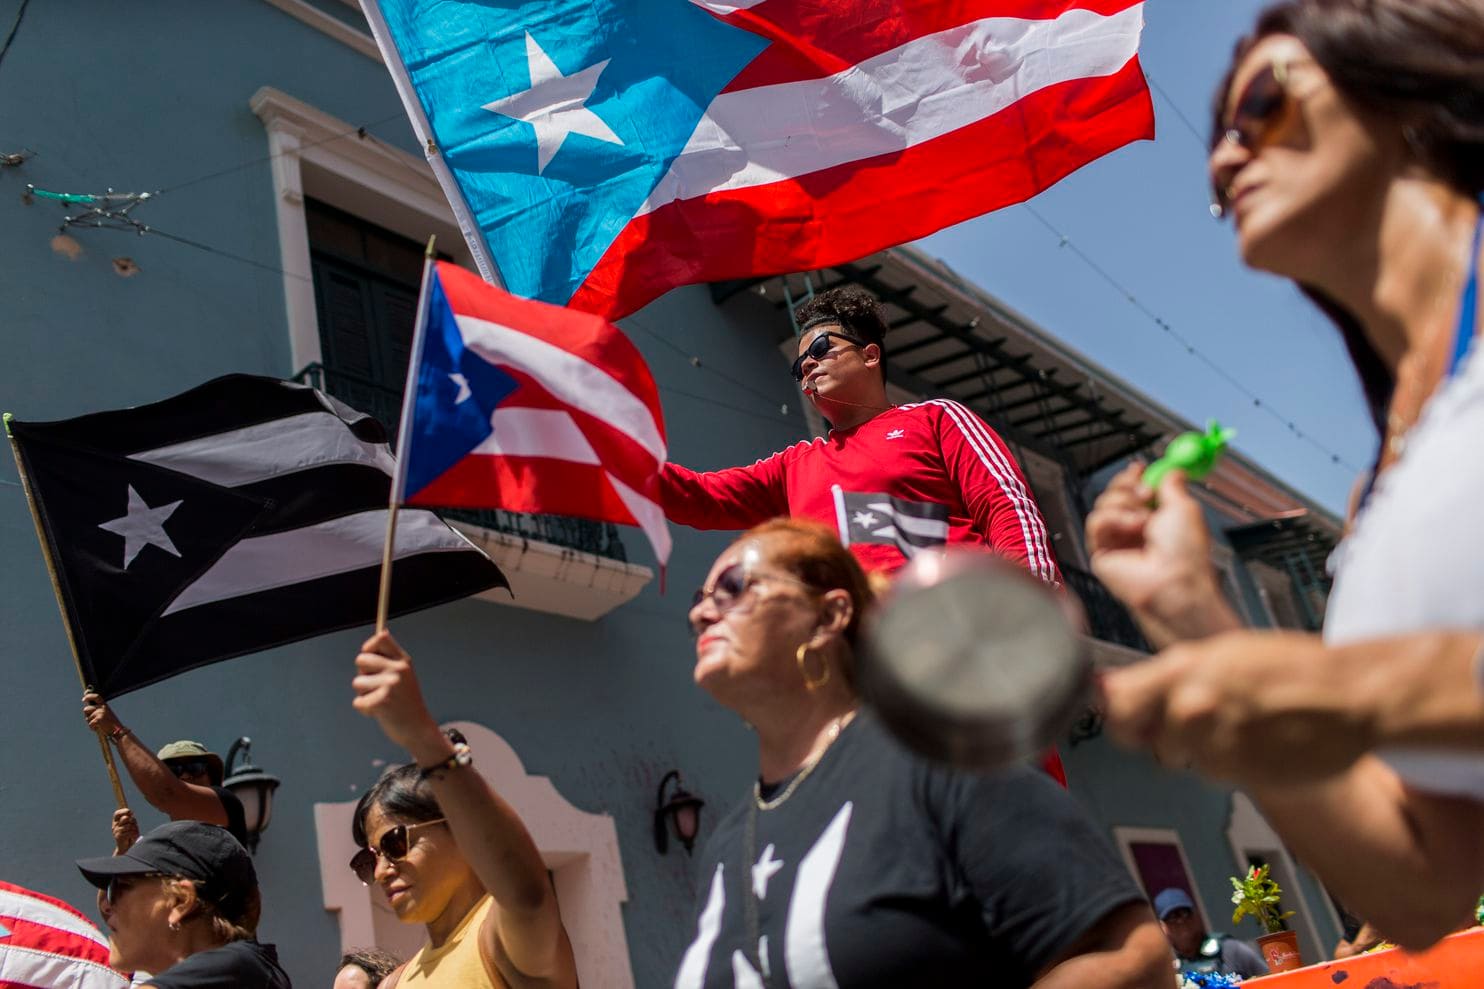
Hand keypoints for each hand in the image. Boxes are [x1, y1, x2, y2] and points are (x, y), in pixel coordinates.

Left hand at [82, 692, 121, 735]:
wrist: (118, 731)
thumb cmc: (110, 724)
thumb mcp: (105, 714)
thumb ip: (97, 710)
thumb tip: (86, 709)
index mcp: (105, 705)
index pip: (96, 697)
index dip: (89, 696)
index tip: (84, 699)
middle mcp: (103, 707)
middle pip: (86, 709)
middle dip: (86, 715)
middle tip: (93, 720)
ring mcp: (100, 713)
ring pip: (87, 718)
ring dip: (90, 723)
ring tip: (98, 725)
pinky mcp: (98, 719)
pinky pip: (90, 724)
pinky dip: (92, 728)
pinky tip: (99, 728)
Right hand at [112, 808, 138, 853]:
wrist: (127, 847)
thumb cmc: (130, 834)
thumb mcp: (131, 824)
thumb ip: (130, 818)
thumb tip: (130, 812)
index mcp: (116, 821)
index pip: (117, 813)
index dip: (123, 811)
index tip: (131, 812)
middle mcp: (115, 826)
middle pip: (125, 818)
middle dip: (132, 821)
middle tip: (134, 826)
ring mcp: (116, 831)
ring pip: (129, 825)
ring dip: (134, 829)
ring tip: (133, 833)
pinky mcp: (119, 837)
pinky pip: (130, 832)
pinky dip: (134, 834)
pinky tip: (133, 837)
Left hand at [352, 631, 443, 757]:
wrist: (418, 729)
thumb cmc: (407, 702)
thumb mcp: (405, 675)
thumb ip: (390, 658)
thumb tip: (381, 632)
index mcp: (403, 661)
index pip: (381, 639)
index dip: (369, 646)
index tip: (370, 658)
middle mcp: (398, 670)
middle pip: (361, 659)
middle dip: (363, 674)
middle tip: (377, 686)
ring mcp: (390, 686)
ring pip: (357, 682)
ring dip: (364, 694)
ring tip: (381, 701)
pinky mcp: (381, 703)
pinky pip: (358, 701)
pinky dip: (365, 709)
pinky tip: (380, 712)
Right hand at [1085, 464, 1238, 646]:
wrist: (1176, 581)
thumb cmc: (1186, 553)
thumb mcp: (1185, 507)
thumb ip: (1173, 485)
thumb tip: (1173, 471)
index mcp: (1154, 521)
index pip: (1134, 492)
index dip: (1133, 478)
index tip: (1140, 468)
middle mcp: (1133, 531)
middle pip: (1114, 494)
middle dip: (1127, 485)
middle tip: (1145, 491)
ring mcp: (1117, 542)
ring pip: (1103, 504)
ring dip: (1124, 503)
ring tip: (1144, 519)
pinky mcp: (1101, 554)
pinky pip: (1095, 522)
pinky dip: (1113, 518)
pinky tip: (1132, 527)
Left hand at [1100, 630, 1373, 784]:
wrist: (1352, 698)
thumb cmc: (1293, 668)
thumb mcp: (1222, 653)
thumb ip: (1169, 676)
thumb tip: (1113, 691)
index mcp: (1184, 671)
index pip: (1116, 702)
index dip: (1112, 710)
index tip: (1113, 711)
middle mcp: (1192, 709)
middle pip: (1139, 737)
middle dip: (1153, 731)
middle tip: (1182, 720)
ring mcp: (1214, 746)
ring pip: (1177, 757)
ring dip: (1194, 748)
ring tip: (1233, 725)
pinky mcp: (1238, 776)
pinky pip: (1211, 773)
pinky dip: (1225, 762)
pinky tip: (1253, 740)